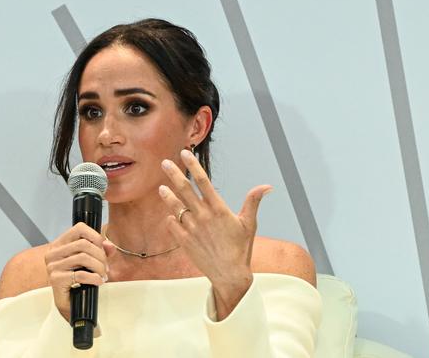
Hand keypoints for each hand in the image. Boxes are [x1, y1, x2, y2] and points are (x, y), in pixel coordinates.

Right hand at [44, 223, 113, 320]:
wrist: (69, 304)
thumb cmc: (78, 282)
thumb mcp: (91, 262)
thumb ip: (101, 251)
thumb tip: (109, 245)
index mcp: (60, 244)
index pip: (79, 228)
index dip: (95, 236)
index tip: (103, 248)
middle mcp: (53, 253)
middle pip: (84, 244)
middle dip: (100, 256)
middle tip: (105, 267)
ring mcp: (53, 266)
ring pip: (83, 258)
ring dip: (99, 267)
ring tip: (103, 275)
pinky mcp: (56, 279)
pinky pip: (80, 274)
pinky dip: (94, 278)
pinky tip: (98, 281)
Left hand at [158, 149, 271, 318]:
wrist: (229, 275)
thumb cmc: (241, 249)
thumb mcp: (249, 224)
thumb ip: (253, 202)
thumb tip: (267, 186)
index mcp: (219, 210)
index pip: (203, 182)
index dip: (193, 166)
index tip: (185, 154)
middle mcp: (203, 217)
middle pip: (185, 190)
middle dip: (174, 174)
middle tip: (164, 162)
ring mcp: (192, 229)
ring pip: (176, 207)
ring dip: (168, 196)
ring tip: (161, 187)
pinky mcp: (185, 241)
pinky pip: (173, 225)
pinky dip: (171, 219)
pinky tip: (170, 214)